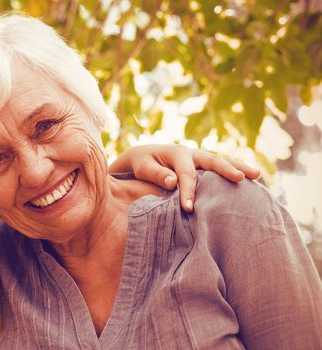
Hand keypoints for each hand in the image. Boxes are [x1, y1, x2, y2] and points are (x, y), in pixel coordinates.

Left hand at [110, 144, 259, 211]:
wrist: (144, 156)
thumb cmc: (142, 164)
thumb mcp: (143, 168)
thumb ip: (156, 174)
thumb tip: (173, 182)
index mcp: (177, 153)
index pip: (186, 174)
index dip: (188, 191)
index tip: (189, 208)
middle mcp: (192, 153)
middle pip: (212, 160)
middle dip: (226, 170)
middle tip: (241, 179)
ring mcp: (200, 158)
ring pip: (222, 161)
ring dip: (239, 167)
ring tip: (257, 175)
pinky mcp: (204, 166)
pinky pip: (221, 168)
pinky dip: (235, 172)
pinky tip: (251, 182)